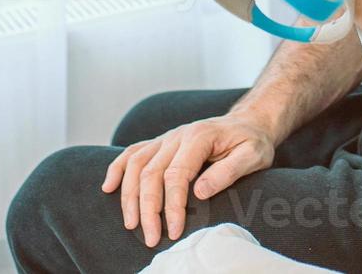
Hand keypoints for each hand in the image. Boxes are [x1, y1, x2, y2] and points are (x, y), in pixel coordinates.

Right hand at [101, 112, 275, 246]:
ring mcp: (167, 137)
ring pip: (137, 164)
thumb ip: (228, 172)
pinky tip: (108, 187)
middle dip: (148, 208)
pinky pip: (133, 152)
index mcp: (200, 136)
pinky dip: (117, 168)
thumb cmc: (252, 142)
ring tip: (131, 224)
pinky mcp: (161, 143)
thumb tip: (199, 192)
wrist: (249, 123)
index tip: (174, 231)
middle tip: (151, 238)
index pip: (176, 174)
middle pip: (151, 172)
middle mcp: (178, 135)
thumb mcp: (253, 156)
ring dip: (129, 195)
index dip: (172, 205)